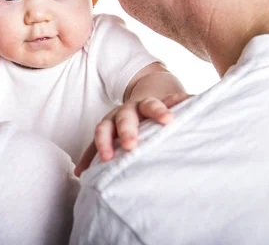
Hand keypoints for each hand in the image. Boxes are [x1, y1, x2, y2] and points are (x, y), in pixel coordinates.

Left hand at [75, 93, 191, 176]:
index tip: (107, 159)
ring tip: (168, 120)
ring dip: (157, 111)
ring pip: (150, 104)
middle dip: (127, 130)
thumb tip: (79, 174)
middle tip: (130, 145)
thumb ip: (95, 153)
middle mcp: (128, 111)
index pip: (103, 130)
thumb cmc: (126, 124)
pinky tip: (189, 100)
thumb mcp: (110, 135)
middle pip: (124, 118)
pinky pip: (173, 97)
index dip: (103, 143)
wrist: (146, 93)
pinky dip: (180, 100)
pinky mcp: (166, 99)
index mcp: (112, 121)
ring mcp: (147, 104)